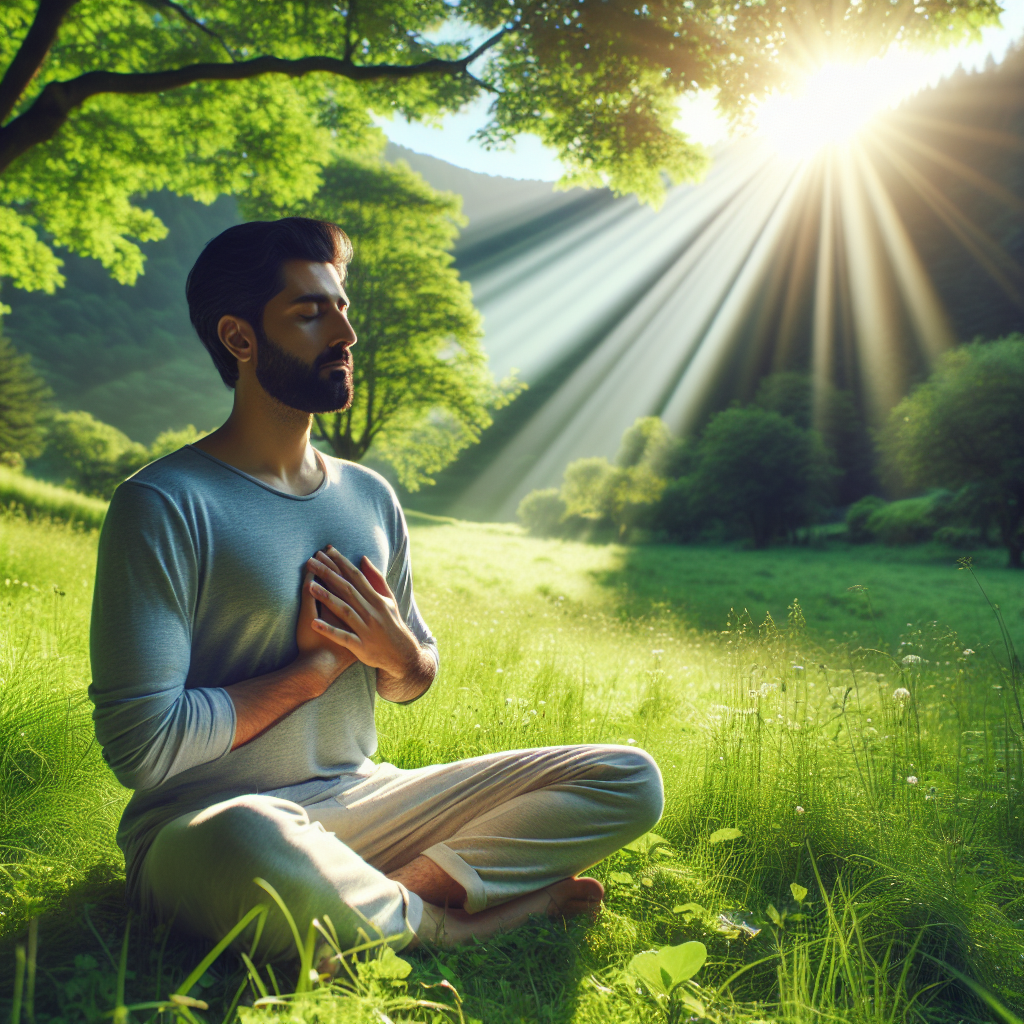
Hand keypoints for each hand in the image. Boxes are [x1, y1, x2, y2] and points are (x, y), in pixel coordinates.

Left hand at [305, 547, 421, 678]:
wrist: (403, 655)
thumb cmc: (392, 624)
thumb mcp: (389, 600)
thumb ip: (376, 579)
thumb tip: (363, 558)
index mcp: (377, 599)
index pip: (356, 576)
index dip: (341, 562)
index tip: (326, 550)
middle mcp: (371, 612)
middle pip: (347, 590)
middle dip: (328, 574)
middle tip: (311, 561)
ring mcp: (366, 629)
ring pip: (344, 611)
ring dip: (327, 598)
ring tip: (309, 586)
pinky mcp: (361, 647)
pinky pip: (343, 638)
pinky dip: (329, 630)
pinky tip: (313, 623)